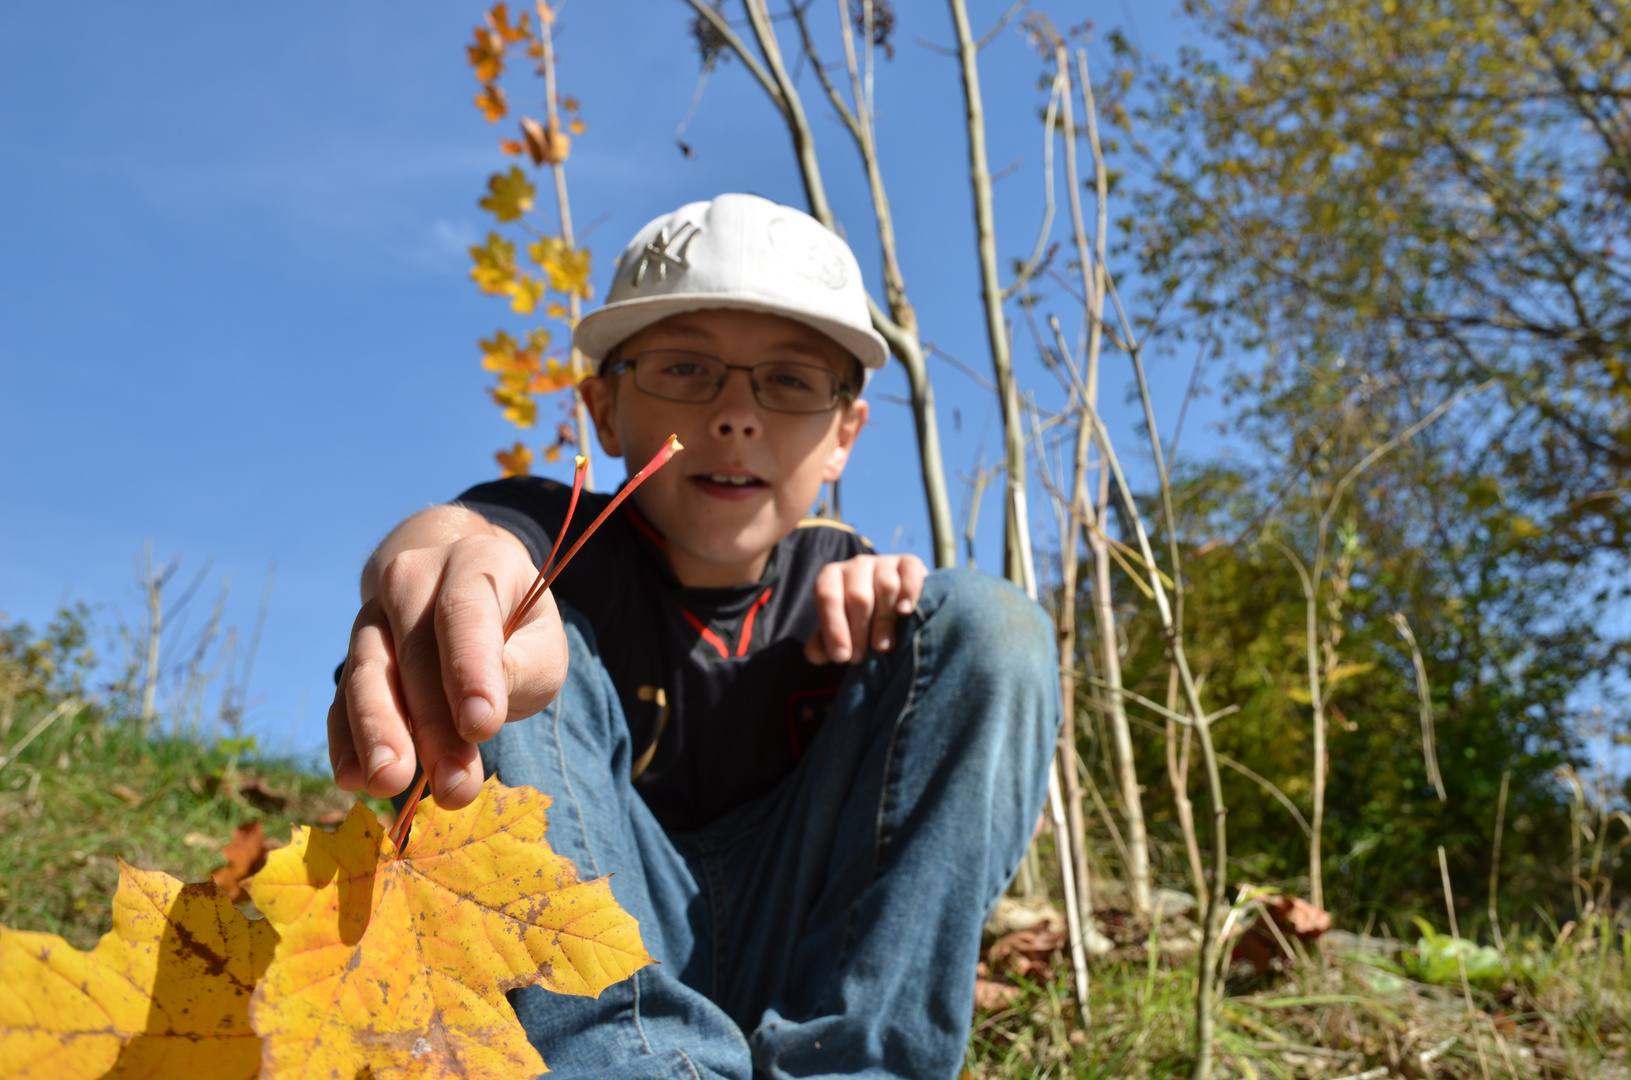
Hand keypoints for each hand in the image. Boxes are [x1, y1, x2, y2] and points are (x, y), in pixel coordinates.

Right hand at [327, 530, 567, 810]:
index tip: (481, 725)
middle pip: (415, 651)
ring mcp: (375, 615)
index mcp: (476, 563)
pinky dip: (345, 738)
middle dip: (431, 723)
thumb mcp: (542, 645)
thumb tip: (477, 719)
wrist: (467, 598)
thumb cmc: (517, 629)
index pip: (466, 613)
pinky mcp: (352, 655)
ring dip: (378, 733)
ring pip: (368, 672)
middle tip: (450, 784)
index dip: (470, 670)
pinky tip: (352, 776)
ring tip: (388, 783)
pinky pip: (341, 697)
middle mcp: (415, 577)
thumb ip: (521, 670)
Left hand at [804, 553, 927, 664]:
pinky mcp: (910, 564)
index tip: (841, 657)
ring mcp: (884, 563)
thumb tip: (815, 654)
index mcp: (832, 576)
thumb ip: (824, 644)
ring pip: (886, 587)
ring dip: (884, 621)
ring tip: (883, 647)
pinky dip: (908, 594)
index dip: (833, 627)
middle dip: (858, 631)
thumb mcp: (839, 631)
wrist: (893, 604)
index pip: (828, 596)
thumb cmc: (859, 621)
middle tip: (860, 658)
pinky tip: (905, 612)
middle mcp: (856, 565)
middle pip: (858, 596)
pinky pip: (910, 575)